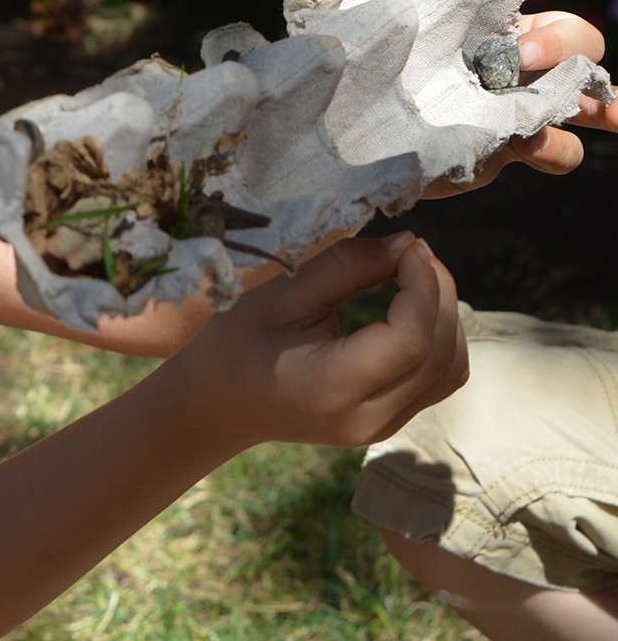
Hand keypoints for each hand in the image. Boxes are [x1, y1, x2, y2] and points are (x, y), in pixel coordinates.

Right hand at [194, 234, 465, 448]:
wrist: (219, 403)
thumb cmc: (237, 343)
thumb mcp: (280, 296)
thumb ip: (345, 267)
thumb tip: (407, 243)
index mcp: (329, 388)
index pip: (409, 341)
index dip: (423, 286)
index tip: (409, 244)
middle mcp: (366, 419)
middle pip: (439, 354)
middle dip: (438, 292)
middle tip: (412, 250)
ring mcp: (382, 427)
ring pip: (450, 368)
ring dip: (444, 314)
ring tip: (414, 274)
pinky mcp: (390, 422)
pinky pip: (440, 378)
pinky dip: (439, 336)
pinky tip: (413, 306)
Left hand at [359, 0, 614, 195]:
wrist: (345, 109)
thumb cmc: (378, 39)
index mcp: (509, 32)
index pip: (561, 28)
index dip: (554, 37)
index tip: (517, 45)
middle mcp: (522, 71)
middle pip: (581, 60)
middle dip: (569, 61)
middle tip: (523, 68)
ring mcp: (517, 114)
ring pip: (584, 109)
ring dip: (599, 109)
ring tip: (600, 116)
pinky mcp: (498, 152)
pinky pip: (554, 152)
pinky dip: (557, 149)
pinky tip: (538, 147)